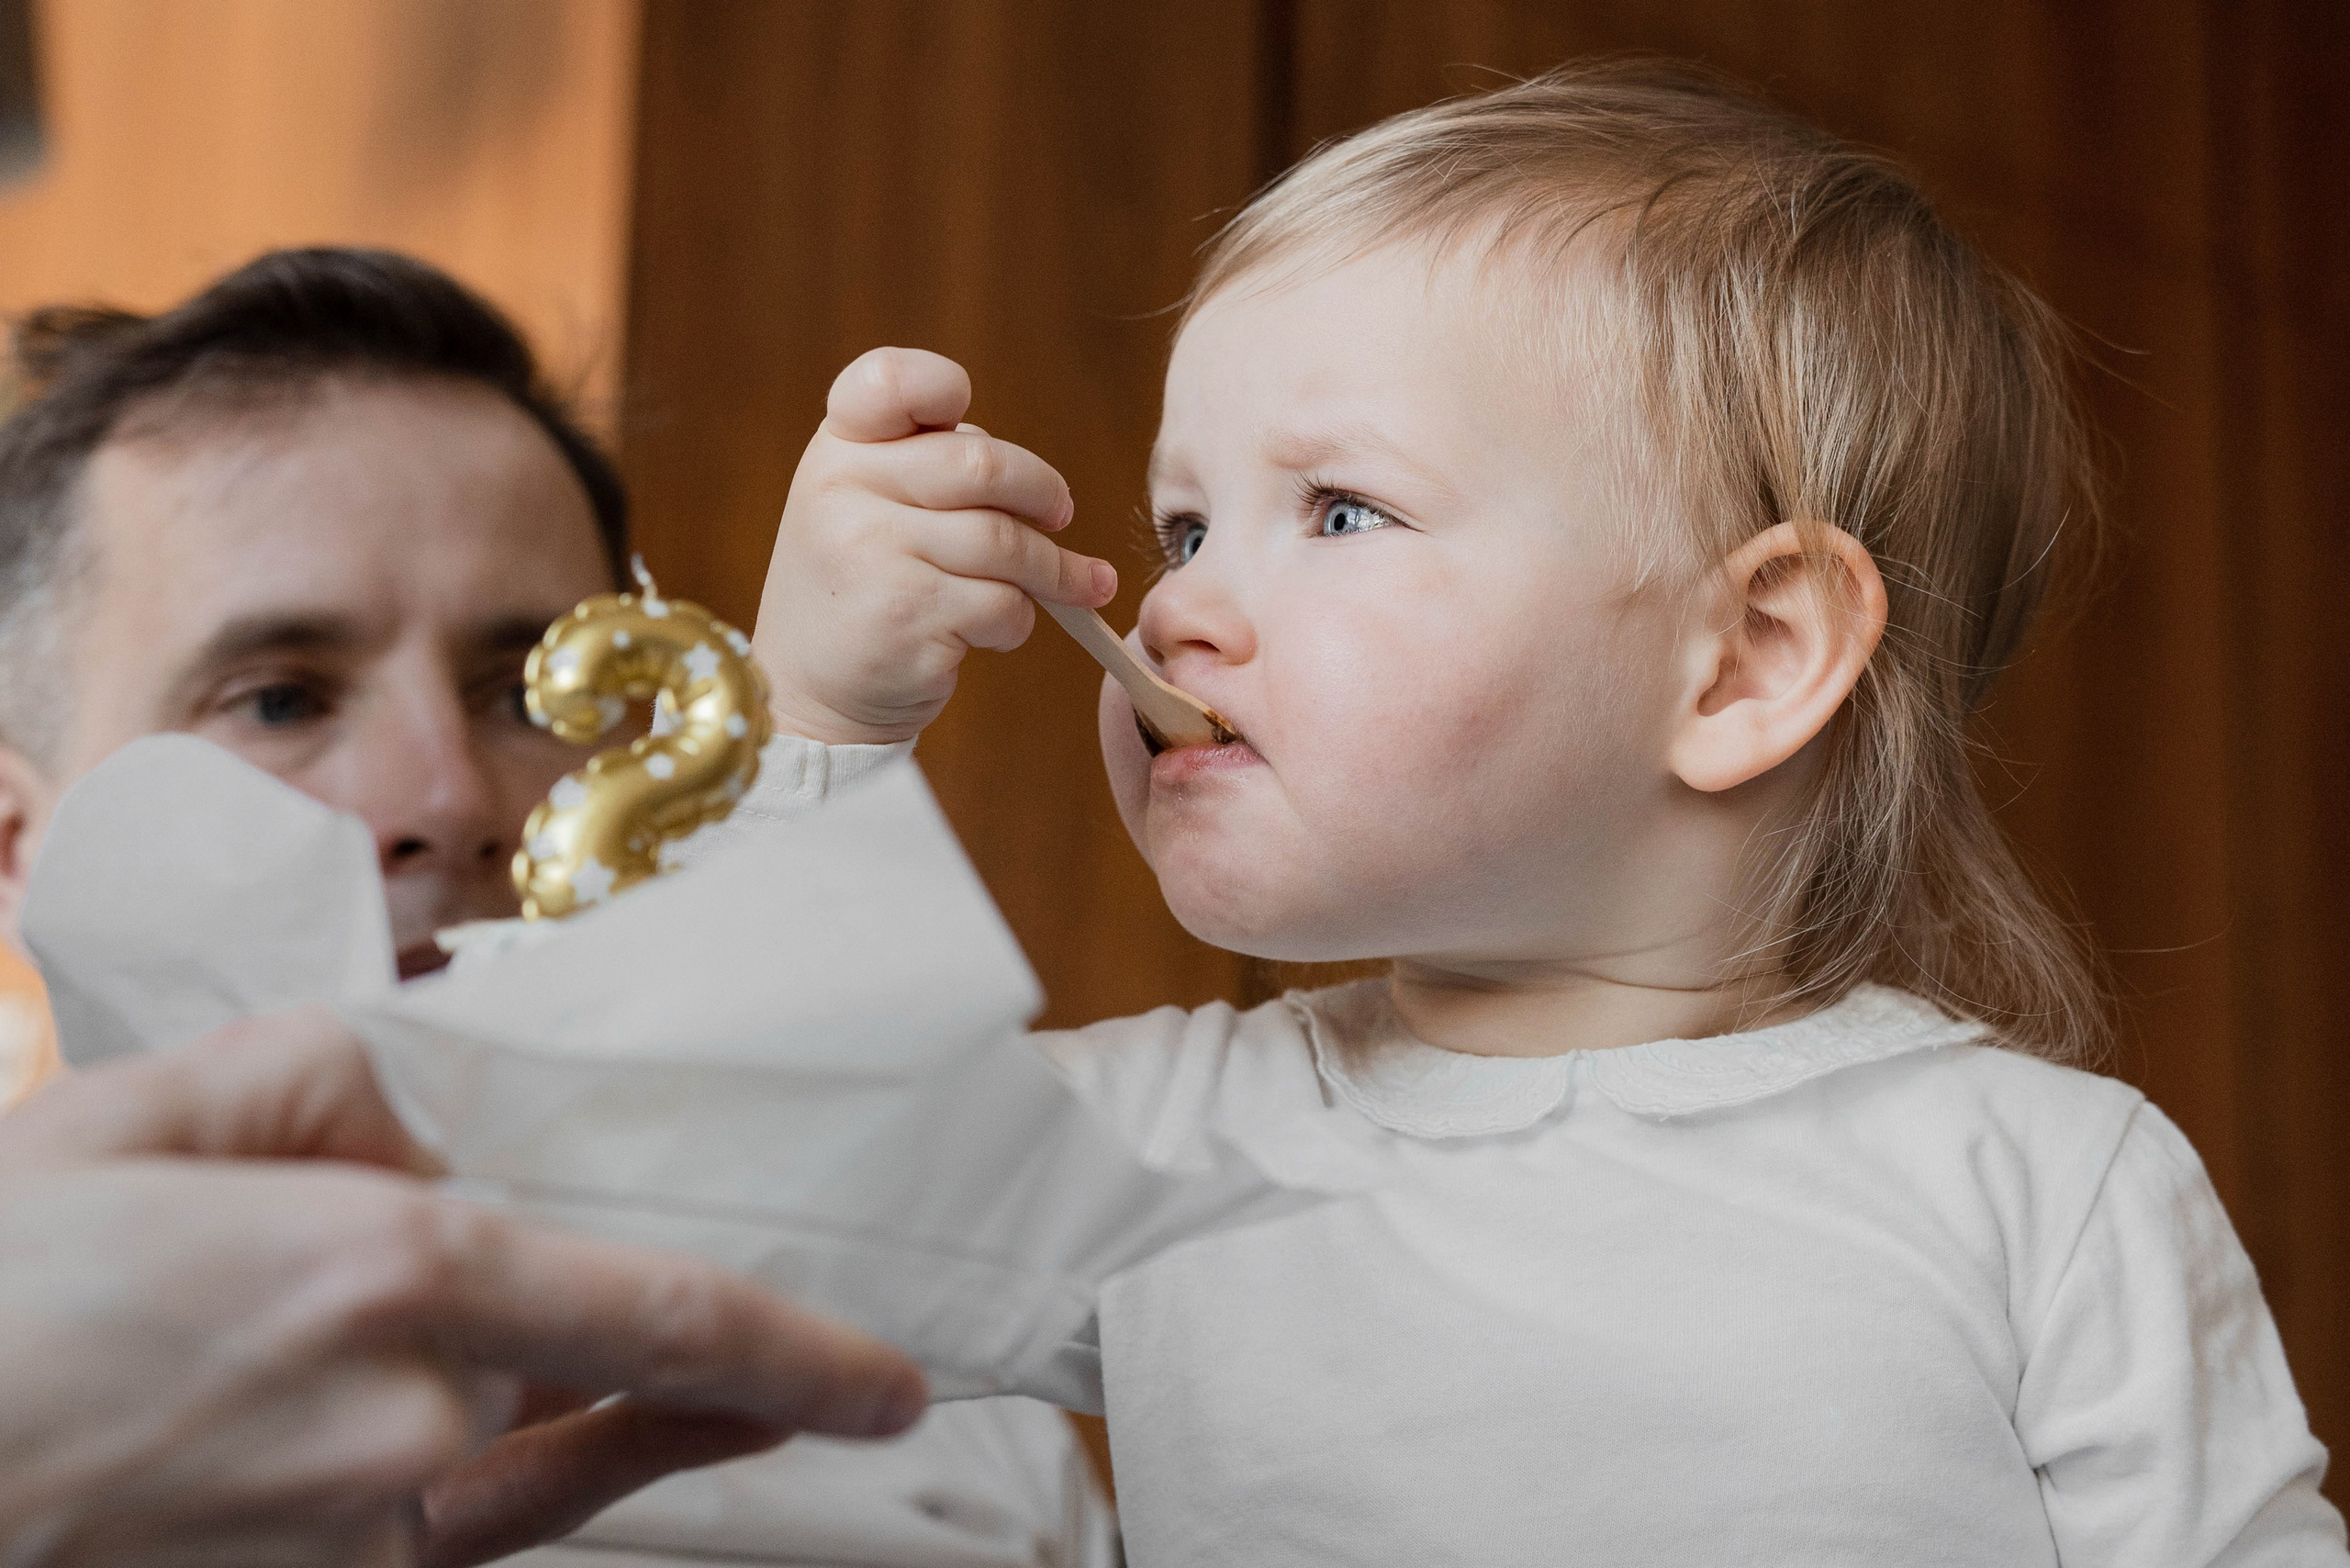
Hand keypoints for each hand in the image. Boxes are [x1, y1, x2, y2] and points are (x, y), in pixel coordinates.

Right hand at [0, 1011, 926, 1566]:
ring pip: (505, 1466)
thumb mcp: (153, 1107)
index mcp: (388, 1278)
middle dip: (586, 1335)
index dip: (799, 1358)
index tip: (893, 1386)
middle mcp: (402, 1427)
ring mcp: (353, 1539)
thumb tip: (423, 1147)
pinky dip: (444, 1469)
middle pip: (572, 1376)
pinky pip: (426, 1526)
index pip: (662, 1318)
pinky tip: (362, 1418)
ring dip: (530, 1414)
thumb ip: (331, 1090)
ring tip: (475, 1362)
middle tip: (579, 1310)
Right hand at [754, 347, 1116, 744]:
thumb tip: (1039, 485)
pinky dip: (1019, 621)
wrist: (811, 691)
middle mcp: (844, 490)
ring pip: (1005, 541)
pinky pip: (1003, 604)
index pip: (891, 379)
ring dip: (1053, 571)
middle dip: (1042, 492)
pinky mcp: (905, 615)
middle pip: (983, 464)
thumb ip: (927, 469)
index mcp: (838, 449)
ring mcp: (871, 552)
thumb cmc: (861, 588)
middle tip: (1060, 514)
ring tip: (1073, 587)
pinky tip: (999, 632)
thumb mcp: (863, 505)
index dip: (942, 387)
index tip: (965, 420)